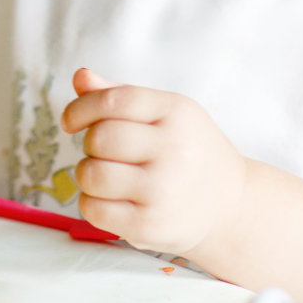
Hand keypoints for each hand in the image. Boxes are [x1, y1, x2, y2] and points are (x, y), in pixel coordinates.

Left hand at [61, 67, 250, 256]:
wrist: (231, 205)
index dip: (81, 108)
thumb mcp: (166, 114)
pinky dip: (90, 204)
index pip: (114, 100)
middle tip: (104, 153)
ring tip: (105, 177)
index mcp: (177, 112)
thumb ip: (121, 94)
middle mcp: (174, 149)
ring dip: (86, 175)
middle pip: (99, 138)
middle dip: (90, 144)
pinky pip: (94, 209)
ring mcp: (163, 189)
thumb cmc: (189, 152)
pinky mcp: (151, 225)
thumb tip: (80, 77)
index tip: (71, 121)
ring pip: (92, 174)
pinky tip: (108, 200)